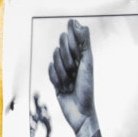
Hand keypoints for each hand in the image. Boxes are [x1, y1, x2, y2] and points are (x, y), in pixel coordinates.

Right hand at [47, 20, 97, 136]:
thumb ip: (84, 43)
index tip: (75, 44)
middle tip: (73, 69)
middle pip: (61, 45)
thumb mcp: (87, 63)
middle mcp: (73, 61)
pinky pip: (50, 71)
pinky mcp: (56, 81)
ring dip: (62, 71)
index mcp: (83, 55)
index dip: (72, 37)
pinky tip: (63, 86)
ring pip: (55, 59)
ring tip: (70, 82)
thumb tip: (81, 24)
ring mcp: (63, 71)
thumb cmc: (87, 88)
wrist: (80, 111)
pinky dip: (56, 78)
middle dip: (66, 57)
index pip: (72, 37)